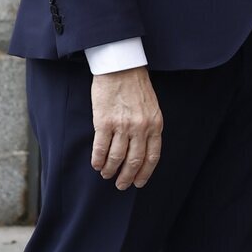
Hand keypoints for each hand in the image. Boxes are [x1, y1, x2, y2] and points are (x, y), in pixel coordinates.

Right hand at [90, 67, 162, 189]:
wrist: (121, 67)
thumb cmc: (136, 86)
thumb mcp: (152, 107)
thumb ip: (149, 127)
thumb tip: (142, 149)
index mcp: (155, 125)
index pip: (152, 157)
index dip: (145, 173)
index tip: (139, 183)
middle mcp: (140, 128)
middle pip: (134, 161)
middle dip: (127, 177)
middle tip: (121, 185)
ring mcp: (122, 126)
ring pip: (116, 158)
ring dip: (110, 170)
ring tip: (106, 174)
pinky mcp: (104, 122)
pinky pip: (101, 148)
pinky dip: (98, 160)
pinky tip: (96, 165)